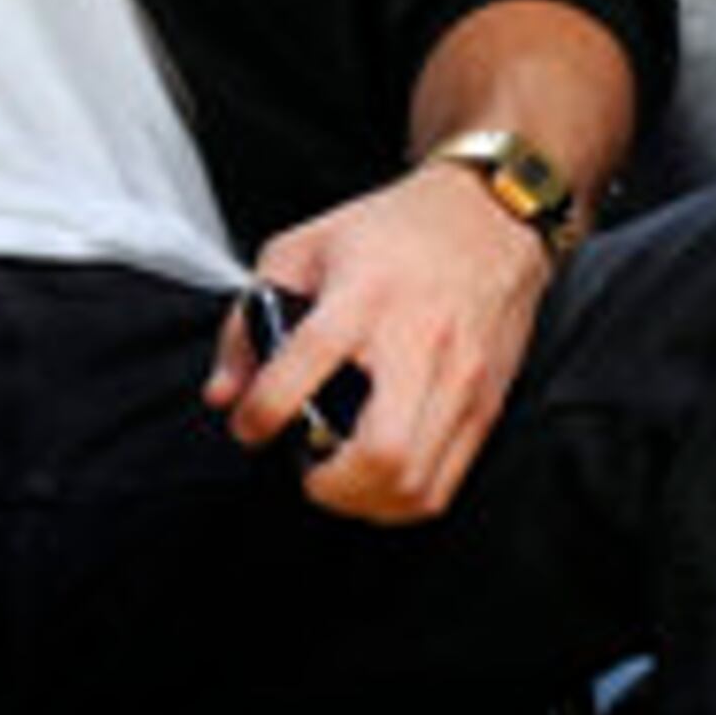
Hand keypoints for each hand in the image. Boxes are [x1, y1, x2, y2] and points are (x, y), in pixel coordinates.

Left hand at [207, 162, 550, 522]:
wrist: (492, 213)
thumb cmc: (395, 231)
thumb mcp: (304, 249)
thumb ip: (249, 319)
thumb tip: (223, 394)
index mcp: (364, 296)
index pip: (301, 370)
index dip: (260, 414)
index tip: (250, 425)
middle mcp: (418, 341)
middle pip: (380, 452)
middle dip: (329, 485)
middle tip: (308, 470)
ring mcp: (461, 377)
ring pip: (414, 482)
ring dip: (364, 500)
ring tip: (342, 478)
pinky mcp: (488, 399)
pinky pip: (446, 481)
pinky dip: (403, 499)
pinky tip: (381, 478)